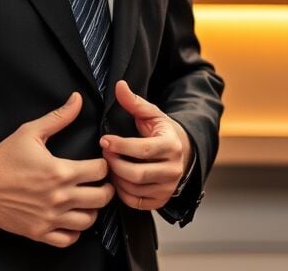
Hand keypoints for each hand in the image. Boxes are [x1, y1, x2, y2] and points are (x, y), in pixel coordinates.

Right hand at [0, 92, 113, 247]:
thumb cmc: (3, 159)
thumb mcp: (30, 132)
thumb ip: (58, 117)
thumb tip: (76, 99)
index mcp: (60, 171)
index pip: (101, 170)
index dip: (105, 164)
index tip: (100, 162)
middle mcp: (59, 197)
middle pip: (102, 197)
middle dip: (106, 188)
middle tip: (101, 183)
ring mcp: (49, 217)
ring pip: (89, 220)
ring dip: (92, 209)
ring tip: (87, 200)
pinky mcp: (38, 232)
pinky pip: (68, 239)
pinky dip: (74, 231)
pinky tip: (71, 218)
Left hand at [100, 80, 191, 211]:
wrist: (183, 153)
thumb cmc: (162, 132)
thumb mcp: (152, 115)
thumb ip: (134, 102)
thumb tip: (119, 85)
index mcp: (172, 145)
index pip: (142, 149)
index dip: (120, 146)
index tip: (104, 140)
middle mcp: (173, 169)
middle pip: (136, 173)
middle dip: (115, 164)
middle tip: (104, 154)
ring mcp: (168, 187)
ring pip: (134, 189)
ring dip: (116, 178)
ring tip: (110, 165)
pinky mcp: (161, 200)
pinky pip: (135, 202)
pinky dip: (122, 192)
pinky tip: (118, 178)